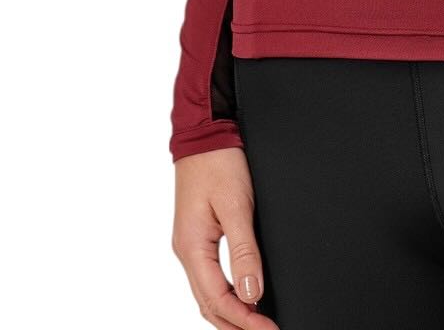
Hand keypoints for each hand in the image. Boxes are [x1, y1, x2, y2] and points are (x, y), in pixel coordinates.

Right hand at [173, 148, 277, 329]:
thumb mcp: (237, 205)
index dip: (245, 320)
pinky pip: (208, 277)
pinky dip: (224, 295)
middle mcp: (187, 250)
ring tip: (256, 324)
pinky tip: (241, 297)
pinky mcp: (198, 236)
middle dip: (237, 324)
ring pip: (207, 294)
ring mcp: (190, 244)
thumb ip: (244, 251)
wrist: (205, 133)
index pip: (218, 300)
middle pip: (209, 305)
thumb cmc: (218, 162)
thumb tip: (252, 292)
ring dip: (231, 313)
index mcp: (192, 247)